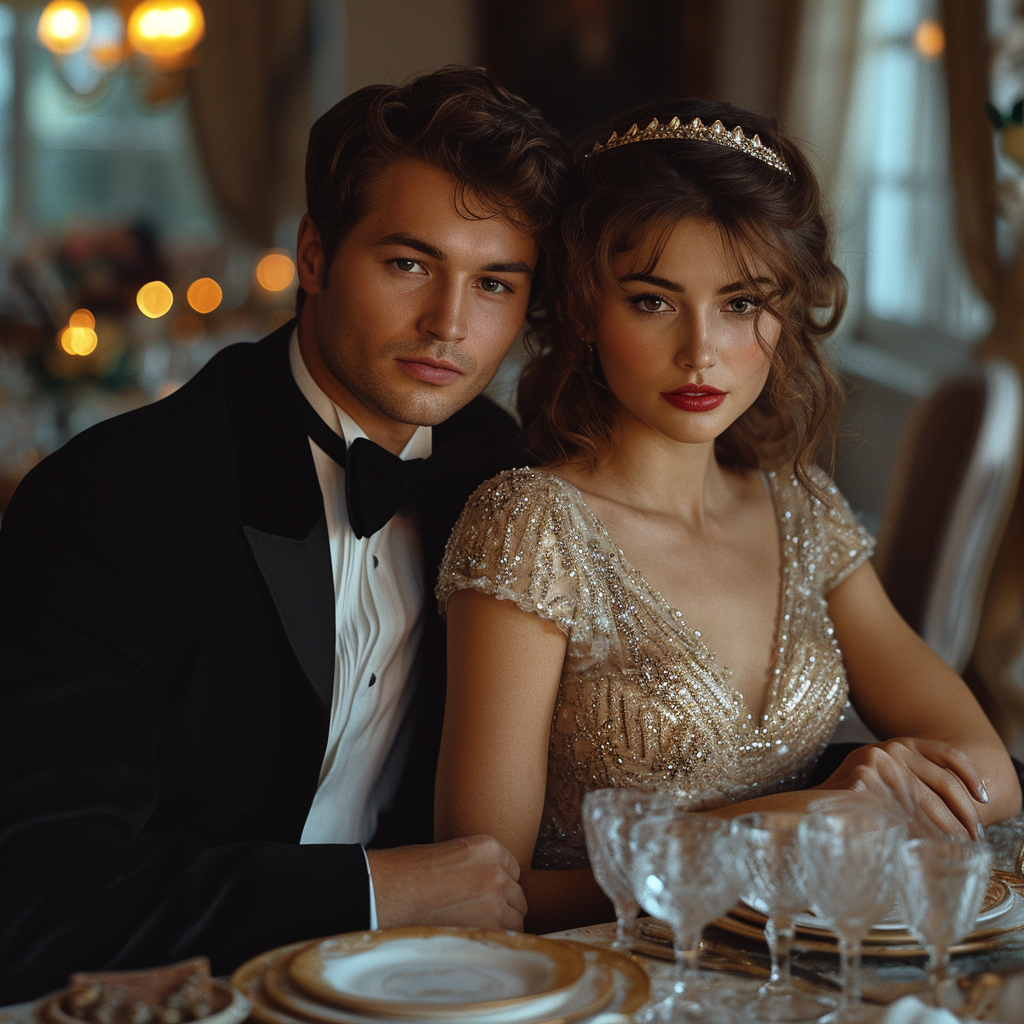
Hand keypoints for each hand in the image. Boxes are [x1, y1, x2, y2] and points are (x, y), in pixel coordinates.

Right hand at [366, 835, 527, 930]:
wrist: (385, 892)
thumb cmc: (408, 872)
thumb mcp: (450, 853)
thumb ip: (476, 865)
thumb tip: (488, 886)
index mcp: (488, 847)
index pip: (512, 869)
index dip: (499, 883)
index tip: (484, 892)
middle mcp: (497, 872)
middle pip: (517, 895)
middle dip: (503, 904)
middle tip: (478, 913)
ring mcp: (495, 901)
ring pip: (516, 918)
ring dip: (501, 924)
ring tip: (473, 927)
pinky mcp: (486, 928)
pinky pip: (506, 938)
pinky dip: (495, 941)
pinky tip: (473, 937)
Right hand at [816, 738, 987, 838]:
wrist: (810, 808)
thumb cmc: (852, 800)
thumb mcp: (885, 780)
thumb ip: (913, 784)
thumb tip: (959, 815)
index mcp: (898, 745)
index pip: (946, 753)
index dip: (970, 775)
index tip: (984, 798)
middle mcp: (888, 749)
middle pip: (942, 782)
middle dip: (965, 814)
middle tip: (975, 838)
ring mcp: (875, 764)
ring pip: (927, 802)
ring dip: (948, 829)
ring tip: (959, 848)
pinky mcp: (864, 783)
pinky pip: (904, 814)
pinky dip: (923, 834)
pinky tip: (931, 848)